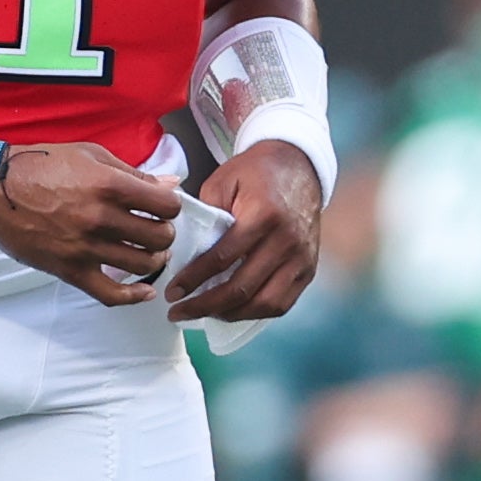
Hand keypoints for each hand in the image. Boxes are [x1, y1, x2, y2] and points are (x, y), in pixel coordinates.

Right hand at [0, 141, 180, 304]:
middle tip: (153, 228)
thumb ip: (132, 172)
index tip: (162, 206)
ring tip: (147, 251)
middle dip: (164, 232)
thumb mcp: (90, 155)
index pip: (167, 205)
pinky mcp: (71, 270)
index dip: (171, 206)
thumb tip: (170, 183)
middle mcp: (101, 218)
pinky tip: (144, 291)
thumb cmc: (40, 166)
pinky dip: (133, 296)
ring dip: (153, 259)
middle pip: (160, 237)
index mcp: (109, 185)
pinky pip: (111, 294)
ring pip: (143, 265)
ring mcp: (86, 248)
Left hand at [168, 144, 324, 324]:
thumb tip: (183, 256)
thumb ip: (205, 217)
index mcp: (263, 215)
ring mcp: (302, 257)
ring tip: (202, 314)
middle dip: (205, 305)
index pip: (223, 258)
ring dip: (229, 314)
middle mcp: (287, 240)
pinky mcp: (308, 268)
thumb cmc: (254, 173)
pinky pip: (282, 303)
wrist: (299, 166)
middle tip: (177, 312)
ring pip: (265, 303)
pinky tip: (230, 310)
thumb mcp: (222, 182)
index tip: (172, 292)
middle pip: (242, 287)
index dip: (193, 280)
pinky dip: (254, 312)